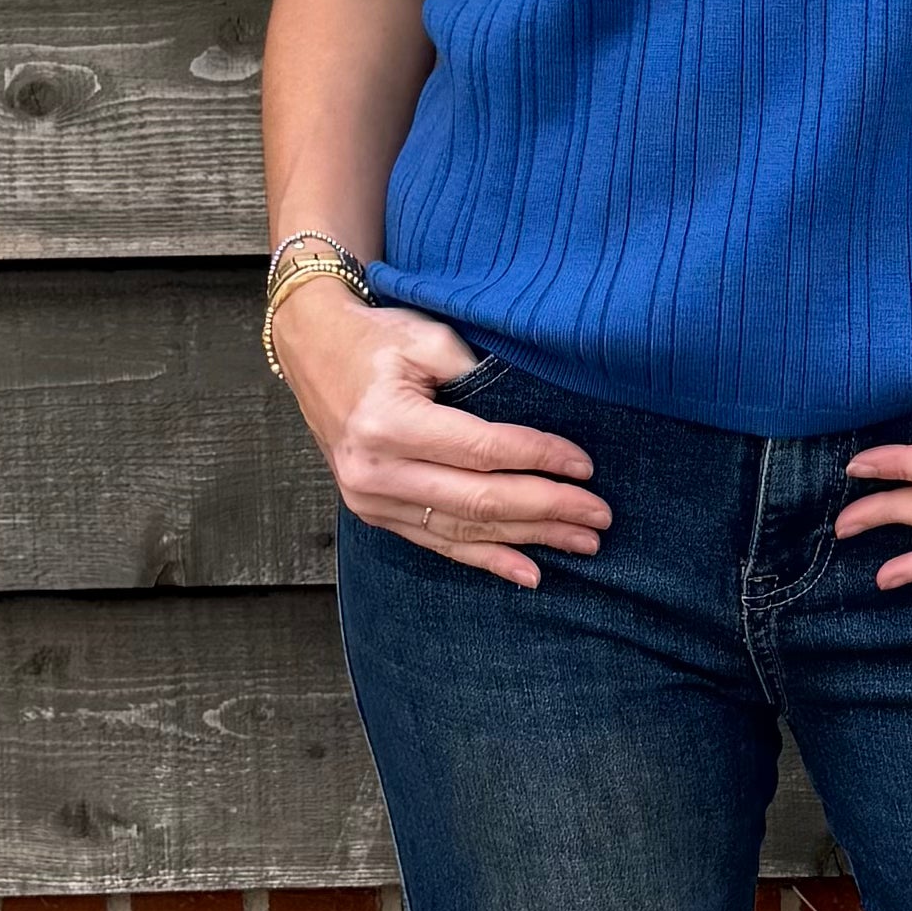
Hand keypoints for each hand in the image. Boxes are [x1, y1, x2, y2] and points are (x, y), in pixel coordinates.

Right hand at [270, 281, 608, 590]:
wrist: (312, 351)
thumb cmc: (376, 339)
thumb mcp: (427, 338)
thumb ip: (479, 376)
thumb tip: (543, 417)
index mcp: (387, 424)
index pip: (482, 451)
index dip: (539, 459)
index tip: (585, 466)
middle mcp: (375, 471)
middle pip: (478, 500)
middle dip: (547, 510)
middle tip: (599, 516)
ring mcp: (370, 499)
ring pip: (464, 529)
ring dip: (528, 539)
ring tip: (582, 543)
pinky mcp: (374, 512)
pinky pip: (438, 542)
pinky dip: (487, 558)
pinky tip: (529, 571)